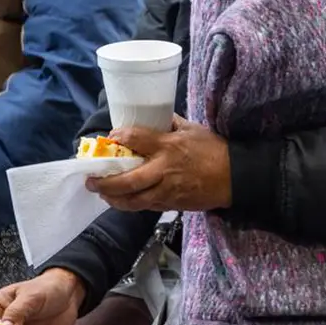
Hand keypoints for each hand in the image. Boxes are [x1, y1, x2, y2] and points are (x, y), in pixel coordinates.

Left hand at [87, 116, 230, 212]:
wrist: (234, 177)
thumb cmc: (214, 150)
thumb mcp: (192, 129)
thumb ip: (170, 124)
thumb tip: (154, 117)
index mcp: (168, 146)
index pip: (135, 140)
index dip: (118, 138)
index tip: (109, 138)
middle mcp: (164, 170)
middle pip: (127, 180)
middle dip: (105, 182)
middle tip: (91, 180)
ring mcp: (167, 190)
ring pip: (133, 200)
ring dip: (114, 198)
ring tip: (103, 193)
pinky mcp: (172, 204)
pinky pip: (146, 206)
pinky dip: (131, 204)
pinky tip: (122, 200)